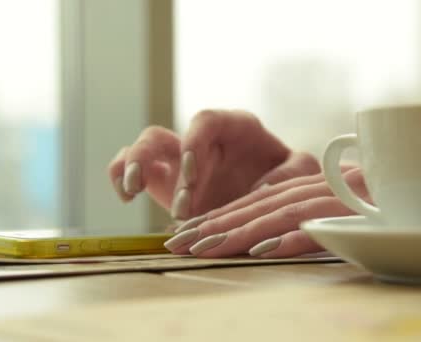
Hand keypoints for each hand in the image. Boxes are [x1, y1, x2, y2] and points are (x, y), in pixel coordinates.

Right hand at [108, 110, 320, 218]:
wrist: (273, 193)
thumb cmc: (287, 174)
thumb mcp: (300, 170)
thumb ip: (292, 171)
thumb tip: (263, 187)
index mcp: (234, 127)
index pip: (205, 121)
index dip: (193, 143)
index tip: (193, 175)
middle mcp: (202, 140)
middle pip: (168, 135)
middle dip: (168, 170)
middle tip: (184, 208)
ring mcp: (179, 160)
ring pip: (143, 147)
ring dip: (133, 166)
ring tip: (132, 191)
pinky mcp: (164, 180)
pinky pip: (130, 167)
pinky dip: (121, 176)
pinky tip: (127, 197)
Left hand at [163, 167, 368, 257]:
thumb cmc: (377, 201)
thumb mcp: (331, 204)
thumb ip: (299, 214)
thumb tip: (263, 236)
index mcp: (300, 188)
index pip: (249, 204)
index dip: (214, 218)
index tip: (182, 233)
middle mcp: (309, 190)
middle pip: (252, 209)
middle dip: (210, 227)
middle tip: (175, 243)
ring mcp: (331, 201)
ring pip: (274, 216)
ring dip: (236, 232)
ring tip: (203, 249)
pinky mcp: (353, 216)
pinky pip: (316, 228)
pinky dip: (289, 238)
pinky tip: (261, 250)